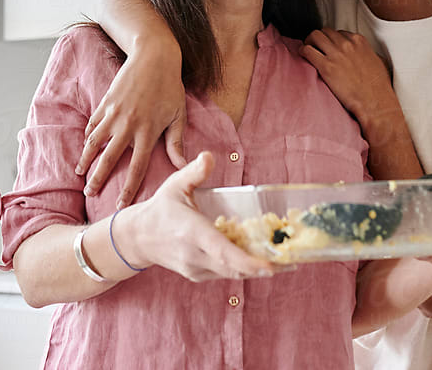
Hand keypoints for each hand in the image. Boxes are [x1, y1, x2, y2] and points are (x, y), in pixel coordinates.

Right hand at [76, 44, 187, 207]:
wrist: (153, 56)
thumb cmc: (170, 86)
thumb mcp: (178, 114)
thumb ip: (176, 142)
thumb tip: (182, 165)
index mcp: (148, 132)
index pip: (137, 168)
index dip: (128, 189)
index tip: (120, 205)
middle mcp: (128, 126)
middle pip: (109, 159)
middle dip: (98, 178)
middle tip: (90, 193)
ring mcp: (114, 114)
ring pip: (95, 142)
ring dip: (86, 159)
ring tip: (80, 172)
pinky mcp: (105, 102)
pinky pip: (93, 124)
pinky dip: (88, 136)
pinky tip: (85, 146)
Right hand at [117, 152, 279, 281]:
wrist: (139, 237)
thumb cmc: (161, 208)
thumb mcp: (175, 185)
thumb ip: (194, 172)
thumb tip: (209, 156)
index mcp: (191, 232)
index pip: (222, 251)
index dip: (248, 261)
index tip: (271, 266)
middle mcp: (194, 254)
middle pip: (234, 267)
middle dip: (264, 267)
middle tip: (292, 260)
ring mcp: (195, 268)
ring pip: (232, 273)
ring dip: (257, 269)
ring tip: (284, 261)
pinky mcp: (197, 275)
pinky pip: (225, 274)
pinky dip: (243, 269)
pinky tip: (260, 260)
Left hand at [300, 28, 394, 121]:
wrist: (374, 101)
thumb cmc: (378, 86)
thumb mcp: (378, 61)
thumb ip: (368, 53)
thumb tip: (363, 54)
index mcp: (359, 41)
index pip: (339, 32)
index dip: (332, 39)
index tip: (329, 46)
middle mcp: (347, 44)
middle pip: (325, 31)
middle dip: (319, 38)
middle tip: (315, 46)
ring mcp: (336, 54)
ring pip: (314, 36)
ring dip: (309, 42)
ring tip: (308, 50)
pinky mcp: (326, 67)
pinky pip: (307, 51)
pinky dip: (302, 51)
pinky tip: (303, 56)